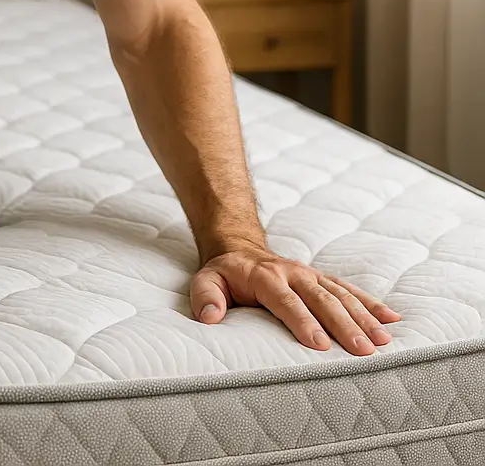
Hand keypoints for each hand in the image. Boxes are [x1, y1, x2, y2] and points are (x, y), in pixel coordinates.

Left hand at [191, 243, 402, 354]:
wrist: (238, 247)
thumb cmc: (224, 274)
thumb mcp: (206, 280)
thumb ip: (206, 297)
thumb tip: (210, 317)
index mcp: (265, 277)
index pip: (285, 300)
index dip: (302, 321)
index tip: (320, 345)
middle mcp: (292, 273)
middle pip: (321, 299)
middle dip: (343, 325)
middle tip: (363, 351)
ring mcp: (310, 275)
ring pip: (340, 294)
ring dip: (363, 317)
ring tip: (383, 341)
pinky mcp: (322, 279)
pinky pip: (349, 289)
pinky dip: (371, 303)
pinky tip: (393, 319)